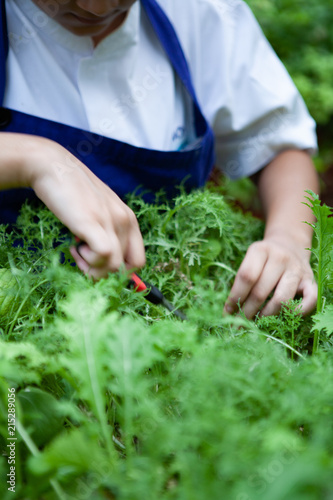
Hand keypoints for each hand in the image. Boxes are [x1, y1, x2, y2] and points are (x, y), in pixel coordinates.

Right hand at [27, 137, 145, 278]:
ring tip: (77, 250)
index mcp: (129, 219)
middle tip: (84, 258)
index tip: (99, 263)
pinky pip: (104, 256)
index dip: (119, 271)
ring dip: (92, 267)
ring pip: (114, 267)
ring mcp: (111, 221)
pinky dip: (88, 260)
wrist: (53, 167)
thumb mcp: (98, 212)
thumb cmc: (72, 192)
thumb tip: (105, 260)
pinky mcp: (94, 222)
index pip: (138, 261)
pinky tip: (74, 246)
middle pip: (126, 268)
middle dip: (103, 272)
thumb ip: (106, 231)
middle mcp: (125, 220)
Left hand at [224, 234, 316, 318]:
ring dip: (266, 316)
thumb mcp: (251, 260)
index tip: (227, 312)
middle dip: (247, 312)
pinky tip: (283, 318)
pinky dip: (296, 313)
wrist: (290, 245)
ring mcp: (297, 269)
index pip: (246, 277)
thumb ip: (242, 280)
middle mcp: (280, 257)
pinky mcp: (311, 280)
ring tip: (255, 323)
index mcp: (261, 250)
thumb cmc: (264, 259)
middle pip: (261, 291)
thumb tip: (229, 311)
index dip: (235, 297)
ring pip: (281, 300)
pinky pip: (309, 301)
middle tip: (239, 324)